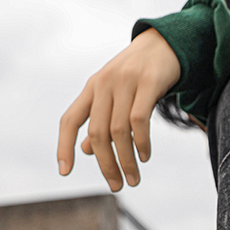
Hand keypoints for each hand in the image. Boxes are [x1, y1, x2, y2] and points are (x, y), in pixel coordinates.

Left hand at [58, 28, 181, 191]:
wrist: (165, 43)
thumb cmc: (139, 75)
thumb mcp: (115, 95)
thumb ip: (101, 120)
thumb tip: (87, 150)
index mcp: (92, 88)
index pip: (69, 120)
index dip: (64, 147)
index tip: (64, 172)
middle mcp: (104, 84)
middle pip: (97, 133)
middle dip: (106, 164)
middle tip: (117, 186)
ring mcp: (126, 82)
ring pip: (118, 131)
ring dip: (126, 160)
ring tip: (133, 179)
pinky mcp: (149, 82)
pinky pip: (139, 120)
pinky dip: (141, 143)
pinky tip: (144, 156)